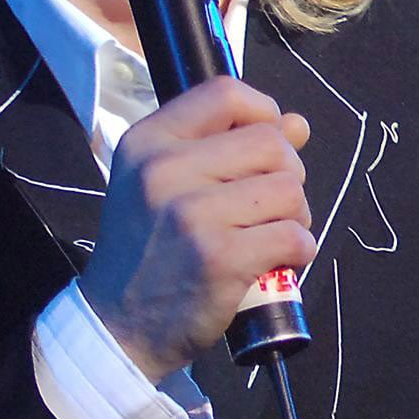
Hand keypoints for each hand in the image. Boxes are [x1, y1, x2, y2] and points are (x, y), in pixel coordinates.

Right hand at [78, 75, 316, 381]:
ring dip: (295, 216)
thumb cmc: (150, 250)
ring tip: (268, 235)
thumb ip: (229, 147)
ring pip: (290, 190)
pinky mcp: (220, 257)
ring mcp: (191, 214)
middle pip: (272, 143)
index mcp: (148, 142)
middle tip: (269, 206)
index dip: (264, 113)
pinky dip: (299, 250)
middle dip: (288, 175)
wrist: (119, 325)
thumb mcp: (169, 186)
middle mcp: (164, 170)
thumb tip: (295, 123)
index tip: (267, 145)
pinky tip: (277, 261)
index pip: (225, 93)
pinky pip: (295, 236)